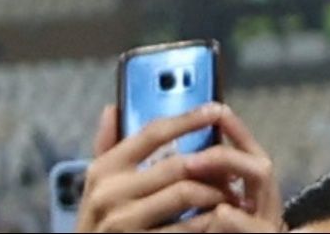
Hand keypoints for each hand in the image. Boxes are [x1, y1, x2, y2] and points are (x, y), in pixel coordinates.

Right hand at [79, 103, 282, 230]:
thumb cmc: (100, 221)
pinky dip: (210, 221)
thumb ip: (106, 147)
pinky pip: (189, 227)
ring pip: (187, 194)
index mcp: (103, 168)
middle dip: (212, 166)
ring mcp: (126, 220)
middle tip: (233, 169)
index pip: (151, 133)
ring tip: (229, 196)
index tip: (215, 109)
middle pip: (176, 164)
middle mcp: (111, 190)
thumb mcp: (96, 184)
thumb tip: (112, 108)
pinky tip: (219, 219)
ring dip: (216, 194)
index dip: (187, 119)